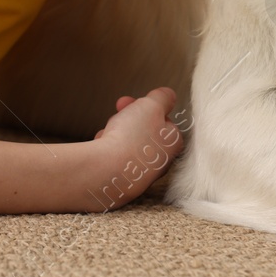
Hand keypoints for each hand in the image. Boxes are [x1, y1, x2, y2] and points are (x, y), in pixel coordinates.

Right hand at [85, 86, 185, 210]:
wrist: (106, 171)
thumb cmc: (131, 138)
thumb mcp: (151, 105)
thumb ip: (162, 97)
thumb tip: (168, 95)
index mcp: (173, 143)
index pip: (164, 120)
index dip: (147, 107)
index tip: (135, 101)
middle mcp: (161, 161)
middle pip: (144, 131)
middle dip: (129, 117)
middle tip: (119, 110)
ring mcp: (142, 173)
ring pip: (128, 143)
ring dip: (117, 131)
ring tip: (109, 131)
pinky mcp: (124, 180)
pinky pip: (115, 157)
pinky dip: (108, 148)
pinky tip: (103, 146)